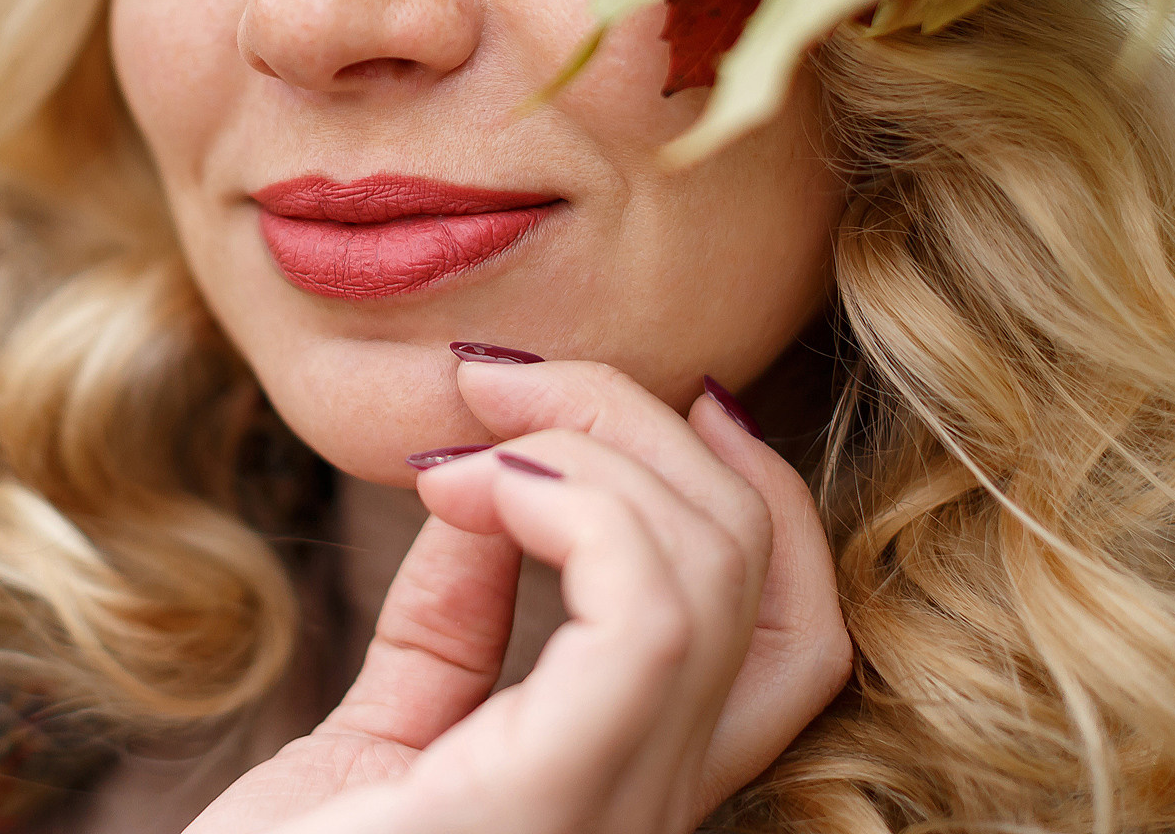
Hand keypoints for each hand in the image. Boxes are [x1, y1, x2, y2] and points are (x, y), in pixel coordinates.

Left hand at [186, 360, 851, 833]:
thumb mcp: (383, 741)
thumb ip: (450, 631)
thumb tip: (487, 490)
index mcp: (630, 789)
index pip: (790, 635)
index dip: (758, 492)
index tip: (644, 402)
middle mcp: (655, 807)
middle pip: (756, 568)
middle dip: (645, 424)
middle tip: (498, 383)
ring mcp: (619, 808)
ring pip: (714, 566)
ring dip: (593, 440)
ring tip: (465, 437)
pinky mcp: (551, 796)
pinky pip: (643, 614)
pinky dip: (571, 504)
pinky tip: (468, 488)